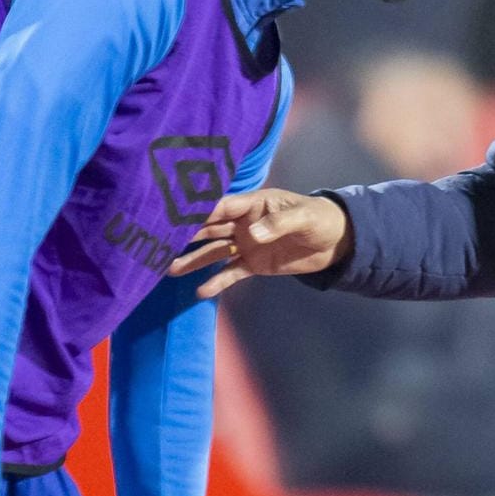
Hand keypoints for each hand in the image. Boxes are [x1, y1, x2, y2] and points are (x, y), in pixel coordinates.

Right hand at [167, 188, 352, 298]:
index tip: (175, 218)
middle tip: (158, 244)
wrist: (335, 240)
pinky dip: (217, 281)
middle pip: (209, 229)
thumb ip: (278, 224)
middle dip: (185, 236)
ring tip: (169, 270)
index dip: (199, 211)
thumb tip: (252, 235)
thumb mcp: (303, 217)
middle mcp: (243, 223)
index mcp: (253, 204)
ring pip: (214, 252)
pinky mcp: (254, 264)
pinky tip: (200, 291)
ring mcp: (246, 244)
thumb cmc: (319, 218)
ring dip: (194, 260)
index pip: (220, 206)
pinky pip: (231, 272)